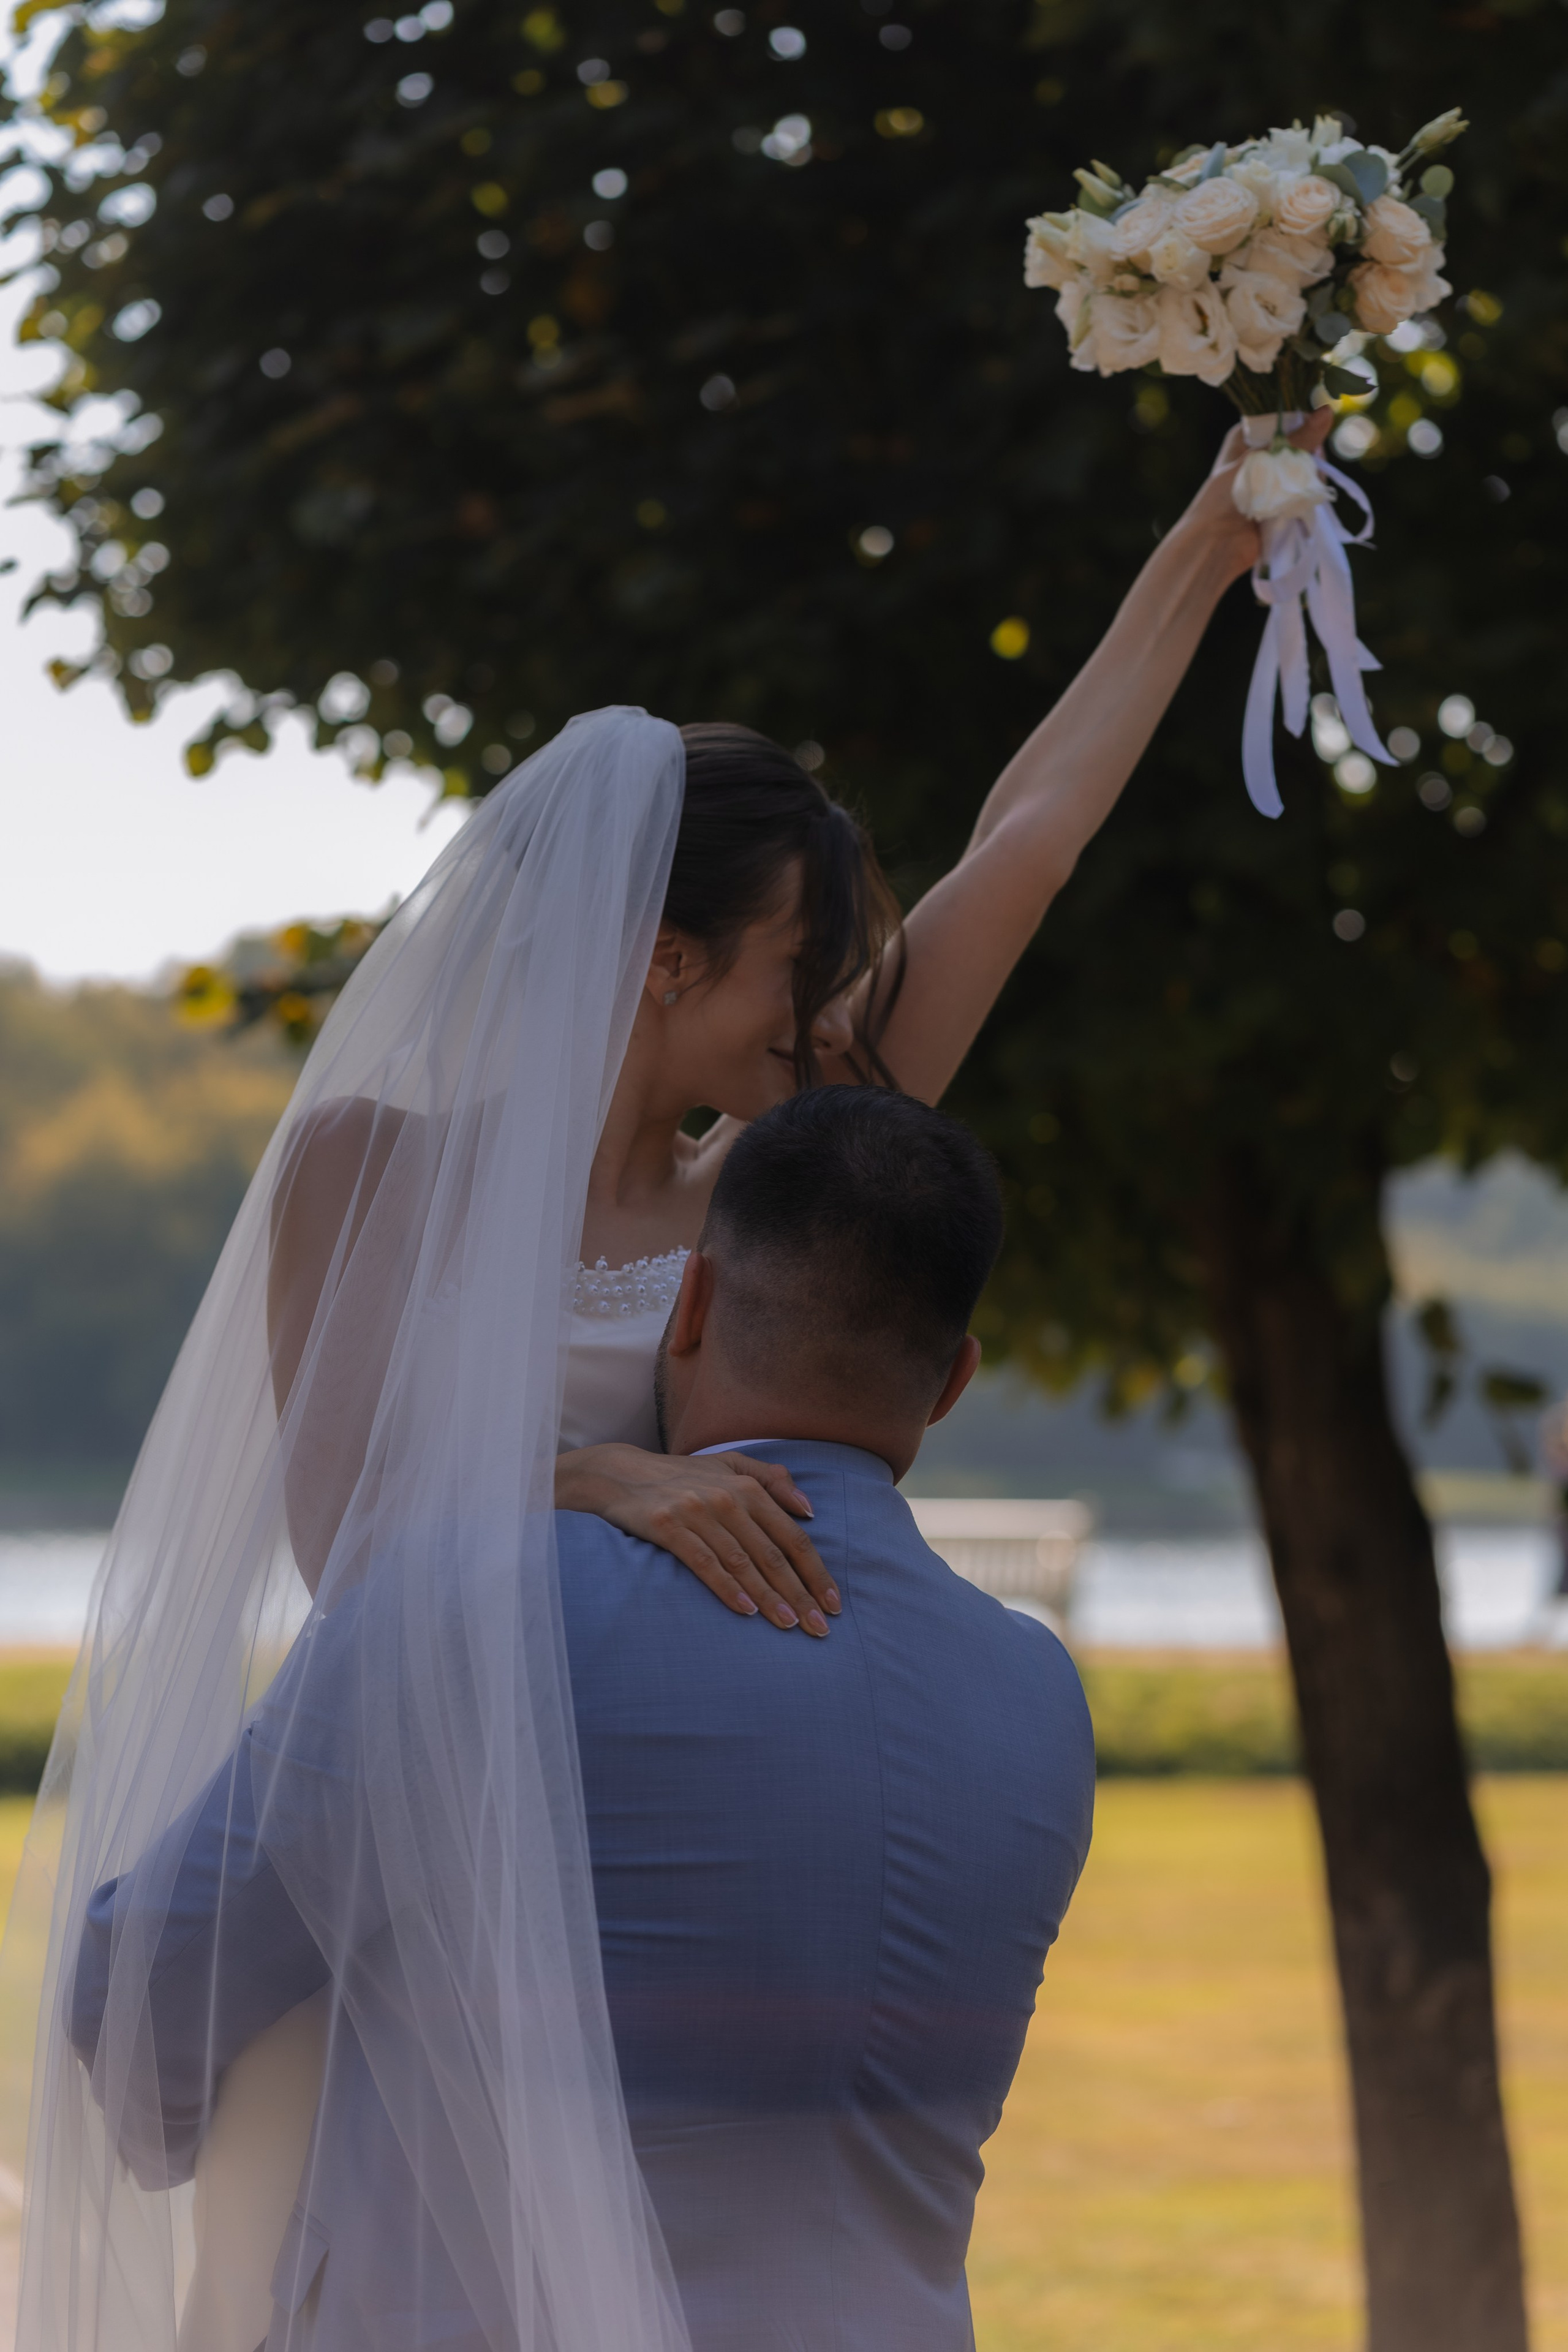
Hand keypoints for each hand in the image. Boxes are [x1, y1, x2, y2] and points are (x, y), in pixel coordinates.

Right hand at [555, 1443, 840, 1635]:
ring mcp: (697, 1512)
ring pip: (742, 1562)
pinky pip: (704, 1562)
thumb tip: (809, 1510)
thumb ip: (771, 1479)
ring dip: (769, 1597)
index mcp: (746, 1486)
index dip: (816, 1572)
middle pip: (773, 1555)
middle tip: (820, 1629)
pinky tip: (746, 1611)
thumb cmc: (682, 1475)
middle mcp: (726, 1498)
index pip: (792, 1537)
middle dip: (800, 1595)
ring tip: (790, 1626)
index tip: (834, 1604)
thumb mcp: (728, 1464)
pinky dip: (727, 1587)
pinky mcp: (668, 1527)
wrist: (620, 1473)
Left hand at [1177, 407, 1336, 584]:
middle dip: (1309, 454)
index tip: (1313, 433)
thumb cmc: (1224, 498)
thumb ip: (1294, 442)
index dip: (1302, 424)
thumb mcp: (1259, 462)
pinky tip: (1305, 499)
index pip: (1284, 420)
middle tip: (1309, 465)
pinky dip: (1307, 494)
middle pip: (1299, 445)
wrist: (1213, 546)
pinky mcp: (1282, 504)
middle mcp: (1260, 458)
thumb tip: (1326, 412)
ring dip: (1309, 476)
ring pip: (1304, 469)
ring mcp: (1272, 482)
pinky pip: (1304, 492)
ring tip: (1303, 486)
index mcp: (1246, 439)